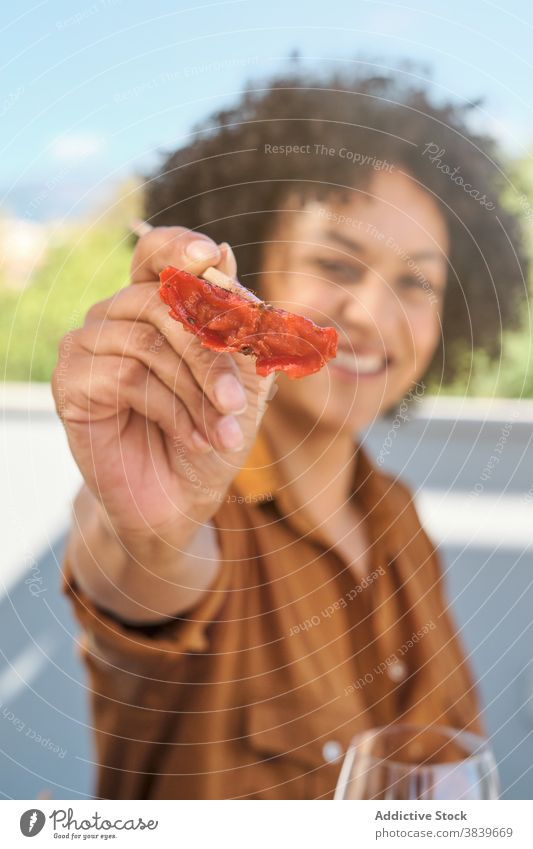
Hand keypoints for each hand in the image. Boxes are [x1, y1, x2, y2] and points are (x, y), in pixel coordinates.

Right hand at [52, 226, 275, 548]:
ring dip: (197, 392)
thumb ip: (235, 323)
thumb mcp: (242, 378)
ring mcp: (88, 345)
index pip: (156, 254)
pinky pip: (127, 377)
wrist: (179, 499)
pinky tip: (190, 438)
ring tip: (224, 432)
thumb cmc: (211, 431)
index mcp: (155, 304)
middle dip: (211, 354)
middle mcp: (116, 316)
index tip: (208, 257)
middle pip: (163, 302)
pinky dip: (170, 411)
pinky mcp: (70, 382)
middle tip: (239, 402)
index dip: (178, 247)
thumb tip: (223, 251)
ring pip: (148, 342)